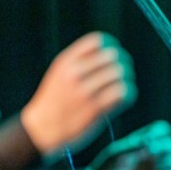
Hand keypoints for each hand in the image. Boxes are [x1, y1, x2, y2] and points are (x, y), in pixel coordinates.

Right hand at [20, 32, 137, 153]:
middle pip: (113, 55)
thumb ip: (79, 62)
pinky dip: (128, 93)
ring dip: (127, 79)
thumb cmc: (55, 100)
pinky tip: (123, 97)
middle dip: (123, 63)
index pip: (97, 41)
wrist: (42, 128)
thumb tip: (107, 51)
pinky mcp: (95, 109)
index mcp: (66, 62)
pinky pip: (122, 93)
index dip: (112, 46)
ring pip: (120, 74)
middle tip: (124, 72)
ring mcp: (85, 92)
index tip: (114, 56)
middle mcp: (75, 74)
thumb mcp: (60, 74)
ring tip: (123, 86)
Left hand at [82, 120, 170, 169]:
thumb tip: (152, 146)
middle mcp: (154, 156)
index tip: (146, 141)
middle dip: (167, 147)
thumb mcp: (116, 156)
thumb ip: (134, 150)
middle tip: (152, 155)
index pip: (162, 130)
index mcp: (143, 143)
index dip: (160, 133)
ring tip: (158, 169)